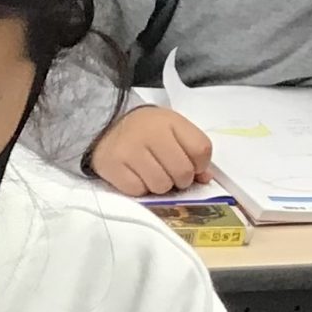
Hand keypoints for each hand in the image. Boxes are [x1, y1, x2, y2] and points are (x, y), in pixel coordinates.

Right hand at [89, 105, 214, 196]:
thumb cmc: (145, 130)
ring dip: (160, 186)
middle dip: (181, 180)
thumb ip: (192, 151)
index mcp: (170, 121)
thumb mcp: (172, 130)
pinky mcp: (113, 167)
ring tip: (153, 175)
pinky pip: (138, 191)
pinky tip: (137, 177)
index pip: (201, 150)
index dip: (201, 165)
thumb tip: (206, 178)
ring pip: (161, 185)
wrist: (105, 126)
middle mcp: (150, 134)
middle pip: (183, 171)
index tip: (192, 165)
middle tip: (171, 174)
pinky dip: (140, 189)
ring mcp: (130, 151)